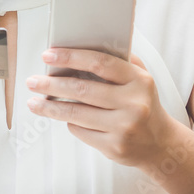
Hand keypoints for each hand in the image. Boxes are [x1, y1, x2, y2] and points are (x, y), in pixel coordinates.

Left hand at [25, 49, 175, 167]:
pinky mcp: (114, 146)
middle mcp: (134, 103)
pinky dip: (68, 122)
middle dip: (51, 85)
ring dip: (49, 107)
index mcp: (139, 80)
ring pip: (76, 114)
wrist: (161, 144)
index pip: (100, 62)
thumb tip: (78, 47)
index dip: (70, 57)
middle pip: (82, 90)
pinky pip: (80, 130)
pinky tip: (62, 117)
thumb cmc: (142, 103)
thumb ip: (117, 60)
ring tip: (33, 102)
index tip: (48, 55)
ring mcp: (124, 127)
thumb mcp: (139, 79)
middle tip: (32, 81)